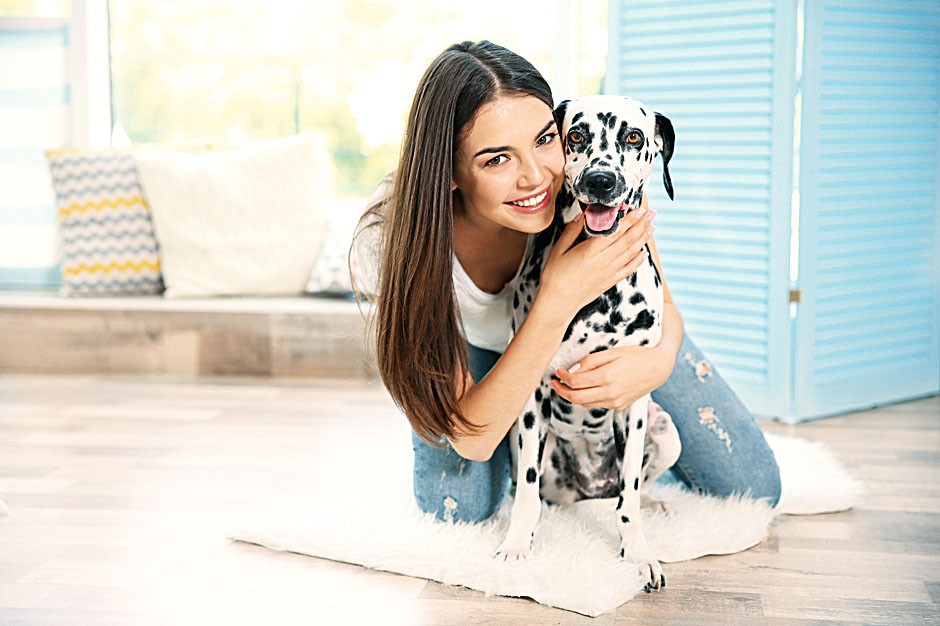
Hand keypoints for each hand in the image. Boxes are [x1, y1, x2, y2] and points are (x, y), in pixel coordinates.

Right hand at [539, 208, 654, 319]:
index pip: (615, 231)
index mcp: (590, 251)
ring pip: (631, 252)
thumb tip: (582, 216)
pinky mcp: (610, 281)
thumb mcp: (558, 250)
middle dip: (641, 225)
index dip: (628, 220)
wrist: (558, 303)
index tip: (637, 210)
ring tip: (651, 227)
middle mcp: (603, 261)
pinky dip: (638, 260)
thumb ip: (571, 231)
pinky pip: (628, 269)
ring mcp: (609, 272)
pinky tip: (644, 252)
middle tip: (651, 213)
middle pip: (628, 240)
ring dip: (643, 238)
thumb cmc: (555, 276)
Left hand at [551, 344, 669, 408]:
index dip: (562, 377)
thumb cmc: (635, 356)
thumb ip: (591, 361)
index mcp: (608, 376)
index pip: (576, 381)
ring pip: (584, 403)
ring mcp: (615, 402)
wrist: (658, 369)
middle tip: (553, 383)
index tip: (558, 371)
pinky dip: (585, 398)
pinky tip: (582, 390)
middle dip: (561, 391)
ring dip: (571, 396)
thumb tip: (572, 369)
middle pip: (576, 397)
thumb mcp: (612, 352)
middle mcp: (611, 392)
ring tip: (564, 386)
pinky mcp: (618, 406)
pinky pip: (595, 404)